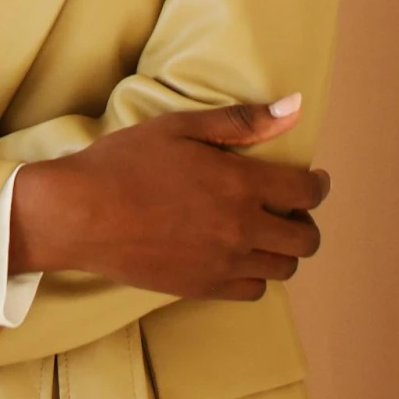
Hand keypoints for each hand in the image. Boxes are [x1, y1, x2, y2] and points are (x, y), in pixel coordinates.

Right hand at [7, 97, 329, 302]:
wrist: (81, 213)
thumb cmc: (125, 162)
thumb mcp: (181, 126)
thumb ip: (242, 121)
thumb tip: (294, 107)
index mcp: (240, 184)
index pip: (306, 193)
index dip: (317, 186)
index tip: (313, 180)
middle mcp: (241, 229)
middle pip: (306, 239)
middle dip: (305, 220)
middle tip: (288, 207)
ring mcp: (224, 264)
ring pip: (284, 268)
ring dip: (284, 249)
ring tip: (264, 231)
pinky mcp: (204, 288)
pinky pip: (254, 290)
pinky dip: (257, 274)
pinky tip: (238, 254)